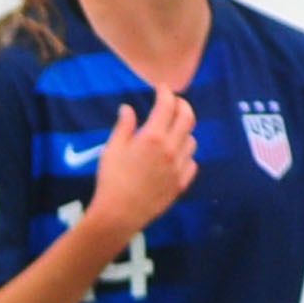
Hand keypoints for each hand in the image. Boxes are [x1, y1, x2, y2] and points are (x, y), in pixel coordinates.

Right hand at [84, 94, 195, 250]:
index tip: (162, 88)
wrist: (119, 214)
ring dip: (184, 131)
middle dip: (182, 105)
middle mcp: (171, 149)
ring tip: (172, 132)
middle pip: (188, 118)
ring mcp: (179, 167)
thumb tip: (128, 109)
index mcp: (153, 137)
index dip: (166, 92)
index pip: (167, 105)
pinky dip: (186, 155)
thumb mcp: (113, 149)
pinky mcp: (181, 183)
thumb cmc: (111, 180)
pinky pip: (192, 162)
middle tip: (174, 104)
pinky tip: (175, 156)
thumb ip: (124, 126)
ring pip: (192, 140)